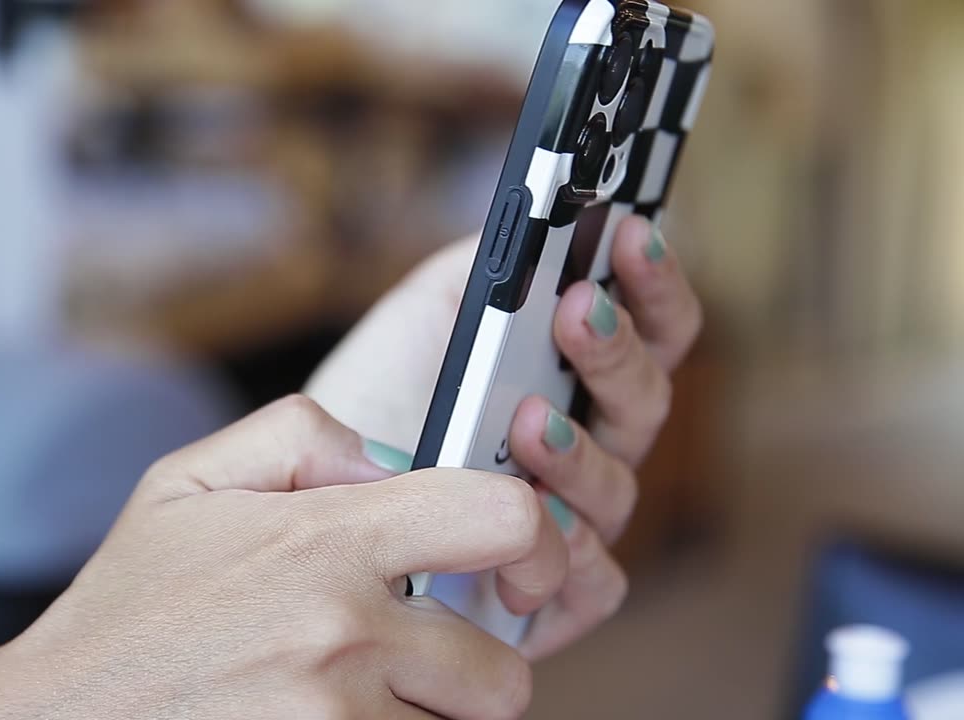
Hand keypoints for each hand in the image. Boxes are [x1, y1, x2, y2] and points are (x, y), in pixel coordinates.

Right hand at [0, 396, 567, 719]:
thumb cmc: (129, 607)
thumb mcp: (187, 482)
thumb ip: (298, 436)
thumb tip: (388, 459)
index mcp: (326, 539)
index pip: (506, 518)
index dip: (538, 538)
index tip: (513, 565)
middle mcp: (345, 634)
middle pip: (503, 673)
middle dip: (472, 669)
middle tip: (417, 658)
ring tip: (351, 697)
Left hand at [306, 216, 702, 659]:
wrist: (308, 482)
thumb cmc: (378, 390)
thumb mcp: (431, 309)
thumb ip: (496, 265)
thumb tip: (554, 218)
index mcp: (576, 376)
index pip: (651, 327)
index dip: (654, 281)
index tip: (631, 234)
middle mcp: (587, 446)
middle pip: (646, 400)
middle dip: (614, 351)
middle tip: (576, 312)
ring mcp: (571, 519)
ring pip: (620, 488)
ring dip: (580, 450)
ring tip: (528, 421)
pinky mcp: (546, 593)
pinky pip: (597, 581)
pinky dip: (573, 552)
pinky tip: (535, 524)